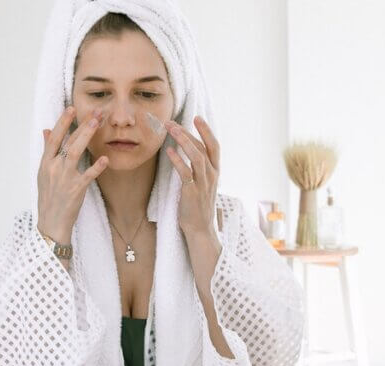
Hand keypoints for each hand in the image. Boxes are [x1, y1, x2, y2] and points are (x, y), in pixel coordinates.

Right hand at [37, 107, 109, 243]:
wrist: (51, 222)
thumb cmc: (49, 197)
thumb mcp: (43, 173)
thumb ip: (48, 151)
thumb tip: (47, 131)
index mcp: (45, 163)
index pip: (54, 138)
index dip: (63, 122)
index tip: (71, 108)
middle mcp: (53, 168)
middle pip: (68, 141)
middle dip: (82, 125)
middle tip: (95, 112)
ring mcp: (64, 178)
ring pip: (75, 152)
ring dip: (86, 136)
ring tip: (97, 123)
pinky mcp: (75, 190)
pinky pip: (88, 175)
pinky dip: (97, 167)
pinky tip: (105, 158)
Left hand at [164, 115, 219, 239]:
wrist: (200, 229)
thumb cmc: (198, 207)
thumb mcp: (203, 184)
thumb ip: (199, 169)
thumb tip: (189, 153)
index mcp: (215, 172)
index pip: (214, 146)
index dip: (206, 130)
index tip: (197, 117)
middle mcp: (212, 175)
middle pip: (203, 147)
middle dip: (188, 132)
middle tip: (172, 122)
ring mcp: (203, 183)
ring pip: (196, 156)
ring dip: (183, 141)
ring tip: (170, 130)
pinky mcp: (192, 192)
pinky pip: (185, 173)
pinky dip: (177, 160)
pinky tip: (169, 152)